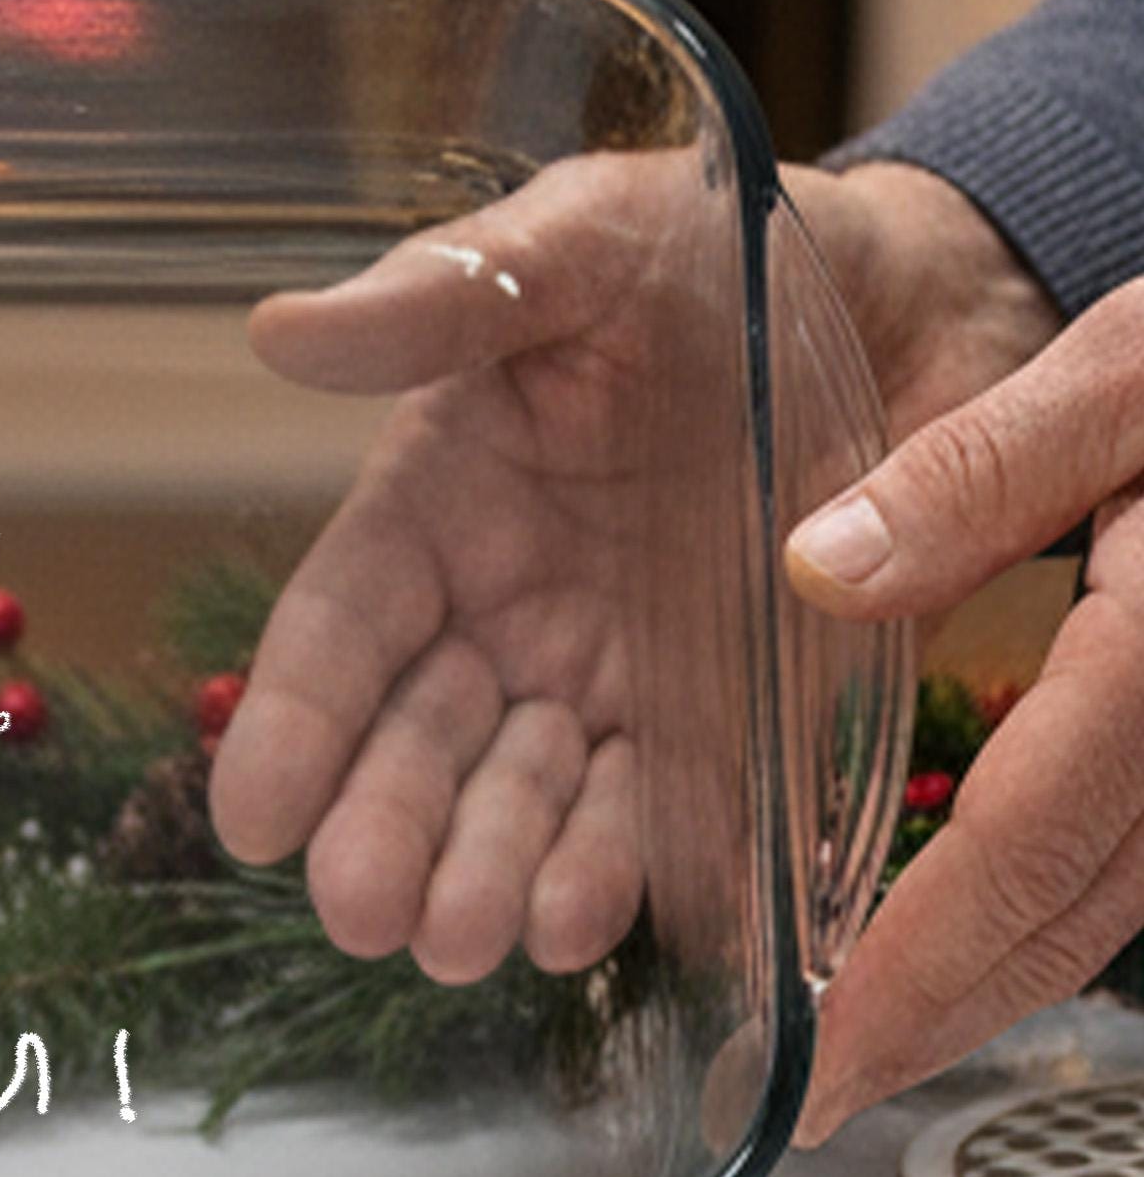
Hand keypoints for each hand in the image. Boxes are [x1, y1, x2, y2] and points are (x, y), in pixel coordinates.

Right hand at [210, 152, 1054, 990]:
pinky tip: (585, 923)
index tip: (252, 815)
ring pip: (520, 809)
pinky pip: (658, 825)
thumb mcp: (584, 238)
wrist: (922, 293)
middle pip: (415, 747)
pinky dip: (616, 881)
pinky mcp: (725, 730)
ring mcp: (610, 684)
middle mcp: (506, 614)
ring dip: (486, 880)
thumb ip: (445, 297)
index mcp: (440, 503)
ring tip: (470, 938)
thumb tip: (280, 332)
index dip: (293, 723)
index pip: (341, 632)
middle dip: (383, 835)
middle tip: (365, 912)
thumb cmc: (721, 248)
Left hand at [785, 278, 1143, 1137]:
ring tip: (864, 1045)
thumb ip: (979, 471)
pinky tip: (957, 935)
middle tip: (820, 1095)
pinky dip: (1041, 915)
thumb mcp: (1130, 374)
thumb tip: (817, 575)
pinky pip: (1130, 861)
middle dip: (942, 1018)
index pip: (1031, 847)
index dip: (923, 966)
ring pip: (1110, 911)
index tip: (828, 1055)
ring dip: (989, 983)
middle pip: (1074, 918)